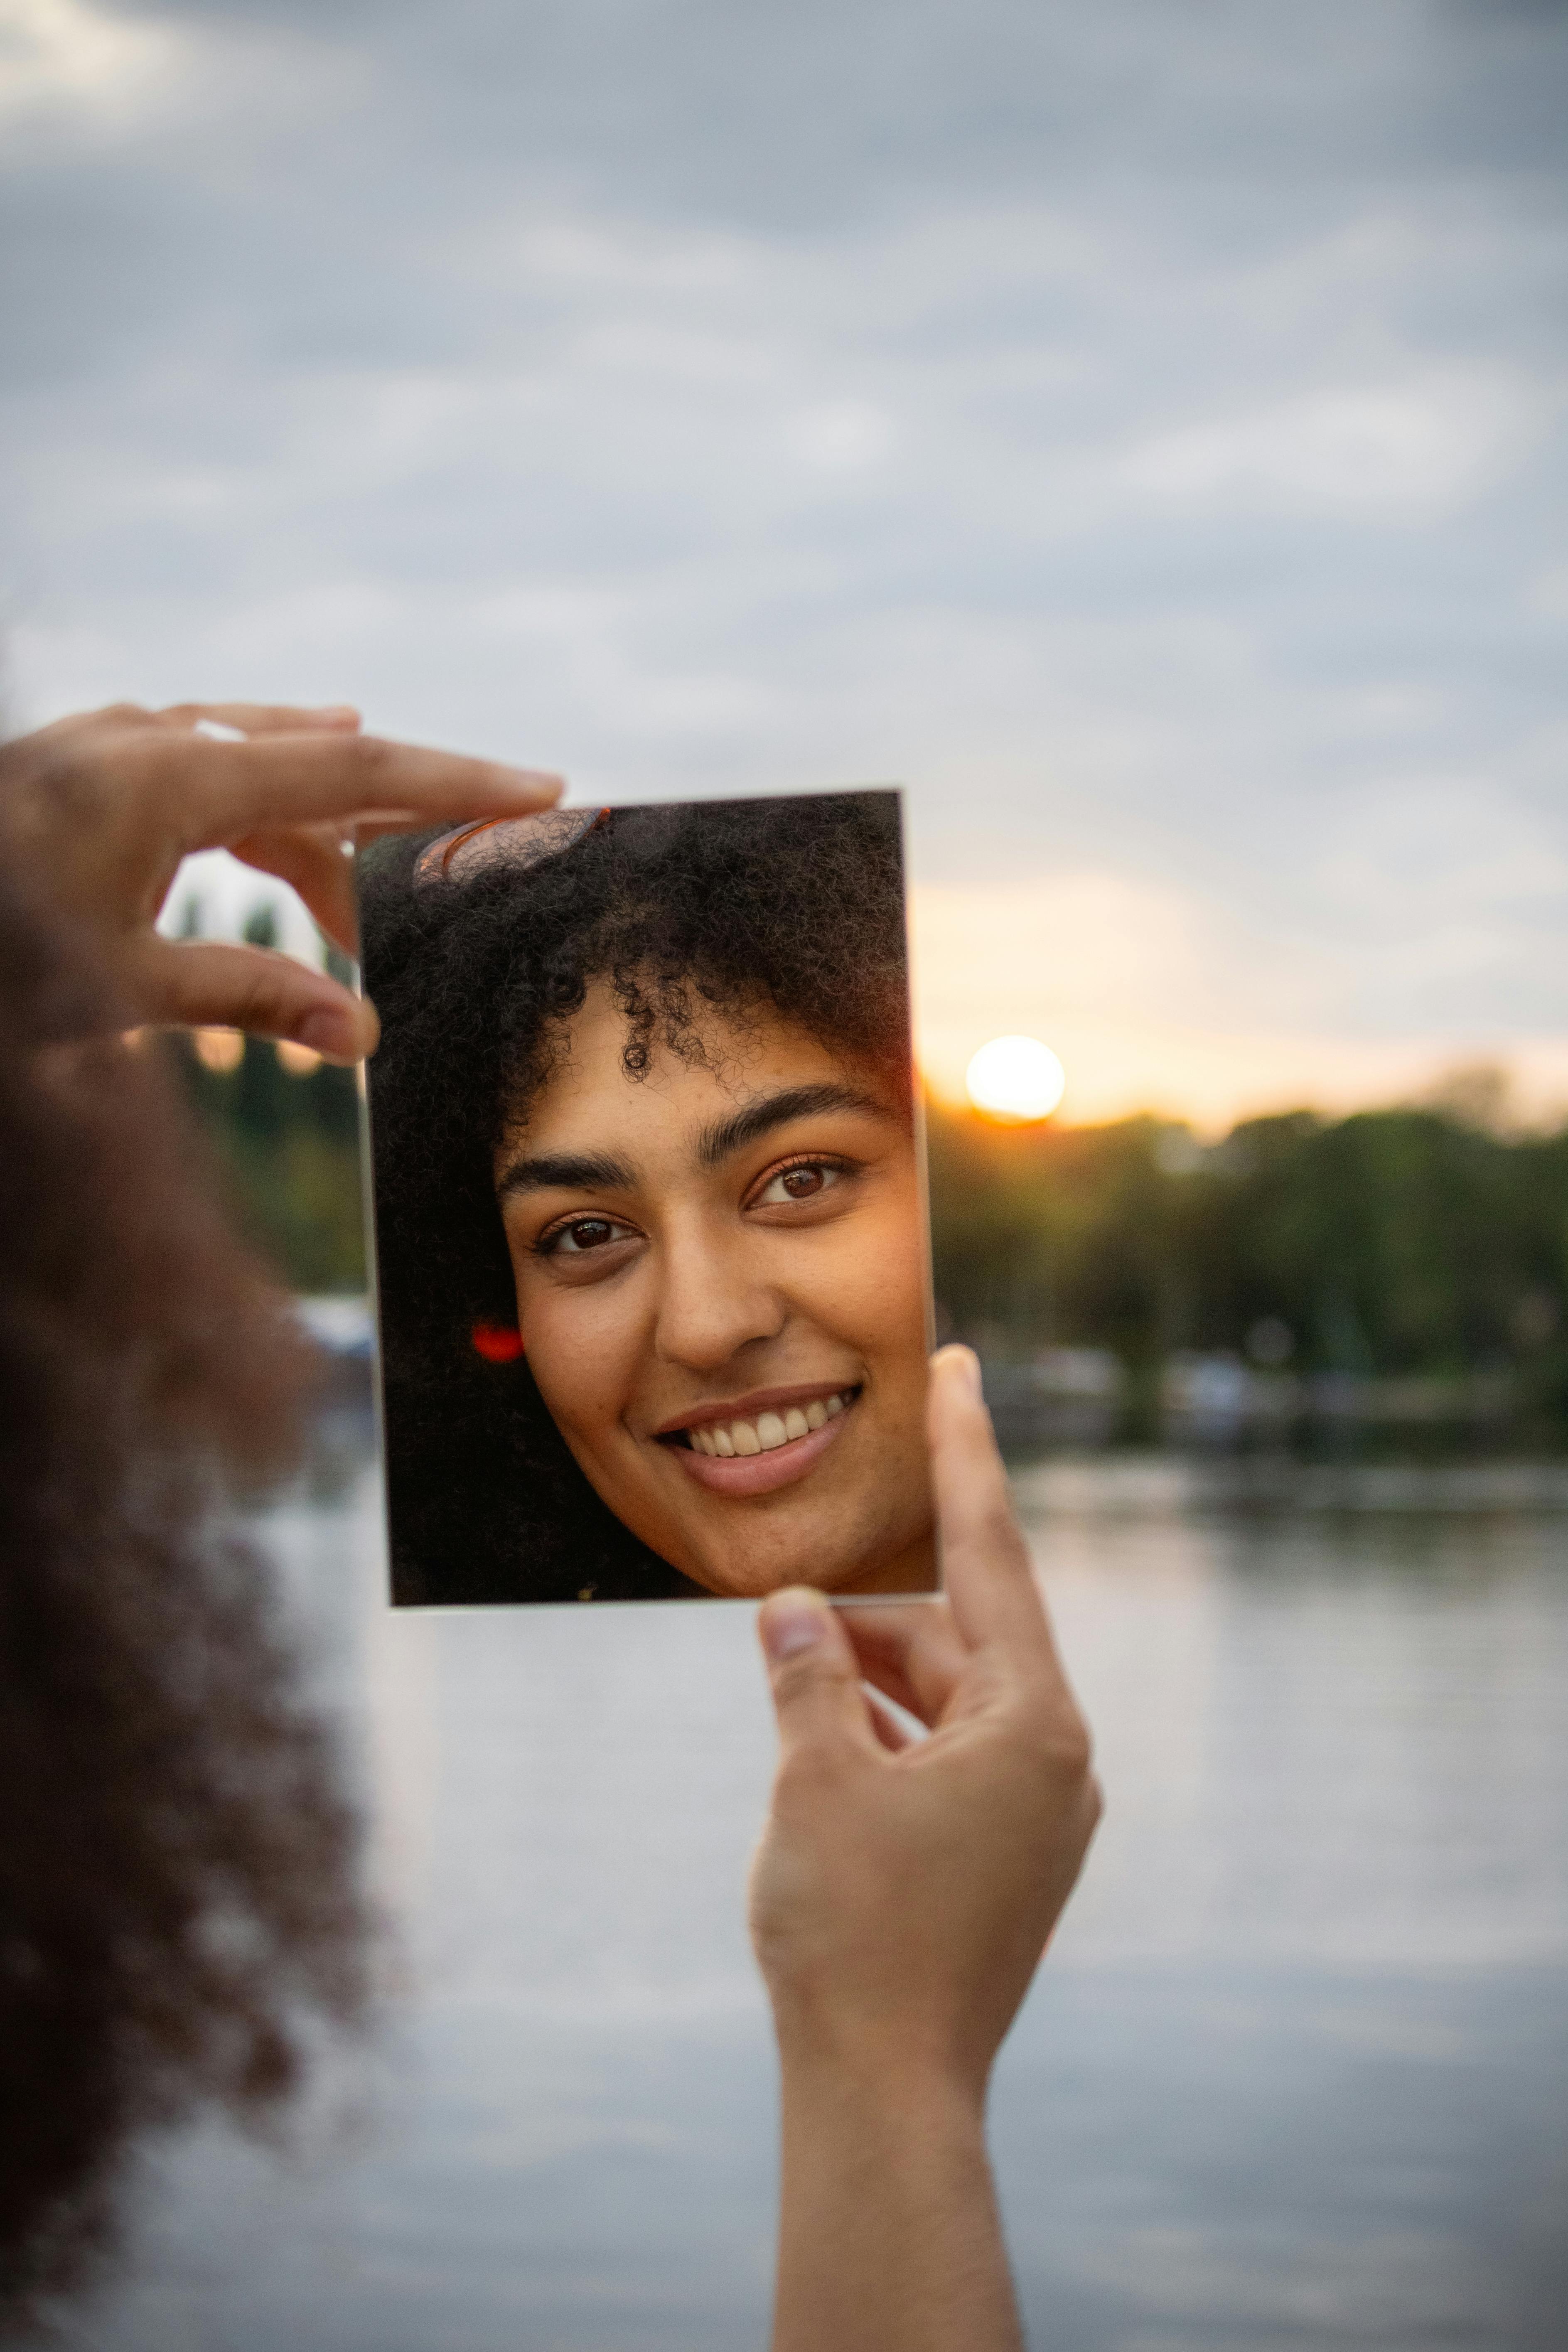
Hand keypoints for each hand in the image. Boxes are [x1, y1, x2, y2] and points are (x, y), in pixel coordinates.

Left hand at [0, 700, 561, 1060]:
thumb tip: (362, 1037)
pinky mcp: (85, 770)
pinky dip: (258, 818)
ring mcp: (109, 747)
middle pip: (312, 759)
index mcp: (164, 777)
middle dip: (398, 815)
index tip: (538, 786)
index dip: (451, 781)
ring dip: (319, 837)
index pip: (347, 767)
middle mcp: (142, 740)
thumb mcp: (117, 989)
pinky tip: (289, 844)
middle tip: (472, 864)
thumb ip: (248, 995)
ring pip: (254, 768)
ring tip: (364, 914)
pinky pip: (202, 775)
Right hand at [750, 1345, 1099, 2351]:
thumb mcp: (812, 1778)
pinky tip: (822, 1742)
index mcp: (1036, 1725)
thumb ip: (806, 1673)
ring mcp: (1040, 1814)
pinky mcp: (1010, 1856)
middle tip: (783, 1607)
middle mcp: (1058, 1760)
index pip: (991, 1554)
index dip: (967, 1453)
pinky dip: (887, 1736)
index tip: (960, 1369)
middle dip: (866, 1616)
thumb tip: (794, 1605)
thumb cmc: (853, 1933)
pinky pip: (950, 1757)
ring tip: (787, 1680)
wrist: (888, 2093)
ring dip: (868, 1682)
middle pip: (959, 1638)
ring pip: (948, 1700)